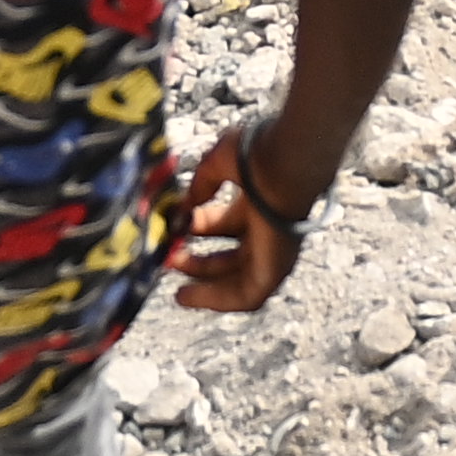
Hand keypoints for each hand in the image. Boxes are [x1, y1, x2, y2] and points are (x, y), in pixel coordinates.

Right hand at [164, 125, 307, 314]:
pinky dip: (216, 299)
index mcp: (257, 204)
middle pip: (231, 256)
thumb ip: (202, 184)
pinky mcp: (275, 271)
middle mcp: (267, 231)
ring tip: (180, 292)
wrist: (283, 163)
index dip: (198, 228)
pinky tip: (190, 296)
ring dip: (206, 287)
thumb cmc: (258, 156)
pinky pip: (245, 296)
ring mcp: (273, 253)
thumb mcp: (219, 164)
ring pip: (238, 282)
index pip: (225, 224)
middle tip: (172, 260)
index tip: (173, 229)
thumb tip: (187, 203)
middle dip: (200, 262)